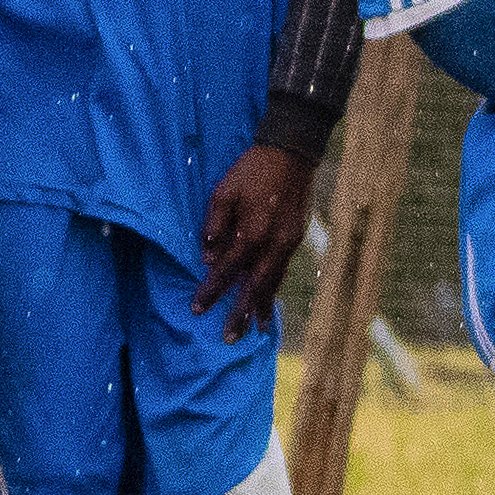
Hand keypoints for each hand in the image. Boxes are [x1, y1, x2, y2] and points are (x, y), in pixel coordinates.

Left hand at [191, 143, 312, 339]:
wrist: (291, 156)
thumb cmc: (251, 172)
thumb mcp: (223, 192)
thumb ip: (214, 226)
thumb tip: (207, 257)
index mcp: (251, 232)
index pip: (227, 270)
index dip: (212, 290)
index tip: (198, 309)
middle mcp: (272, 244)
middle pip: (254, 286)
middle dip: (241, 313)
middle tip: (230, 339)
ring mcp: (288, 243)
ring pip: (273, 282)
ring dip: (262, 308)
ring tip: (258, 331)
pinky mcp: (296, 239)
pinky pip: (283, 271)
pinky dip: (274, 289)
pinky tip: (269, 302)